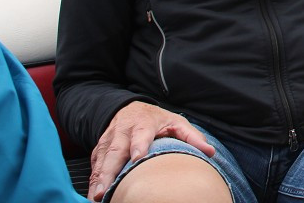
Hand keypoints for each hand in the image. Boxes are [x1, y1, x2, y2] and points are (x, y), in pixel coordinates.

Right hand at [88, 101, 214, 201]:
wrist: (129, 109)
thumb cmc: (157, 120)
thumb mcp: (176, 122)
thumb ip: (192, 137)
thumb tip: (210, 152)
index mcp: (143, 124)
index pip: (141, 135)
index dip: (139, 146)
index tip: (137, 158)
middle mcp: (122, 132)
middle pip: (115, 151)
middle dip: (110, 171)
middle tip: (106, 190)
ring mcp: (108, 141)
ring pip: (102, 160)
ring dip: (98, 179)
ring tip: (97, 197)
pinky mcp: (99, 149)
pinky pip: (94, 165)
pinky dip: (93, 179)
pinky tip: (93, 195)